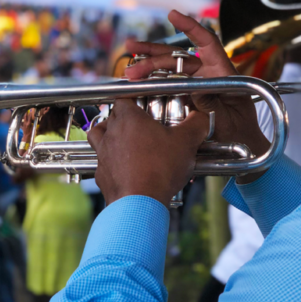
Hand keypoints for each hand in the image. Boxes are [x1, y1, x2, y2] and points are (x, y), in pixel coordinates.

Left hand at [87, 99, 208, 207]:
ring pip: (99, 136)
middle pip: (112, 115)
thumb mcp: (187, 142)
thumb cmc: (160, 169)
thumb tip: (201, 116)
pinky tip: (127, 168)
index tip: (147, 103)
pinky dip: (112, 163)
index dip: (135, 98)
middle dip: (126, 118)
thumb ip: (196, 124)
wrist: (139, 204)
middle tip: (145, 125)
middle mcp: (110, 133)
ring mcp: (102, 154)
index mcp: (128, 118)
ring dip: (110, 135)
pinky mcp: (101, 175)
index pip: (124, 97)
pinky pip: (103, 162)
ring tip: (126, 141)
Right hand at [125, 11, 271, 182]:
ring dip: (148, 68)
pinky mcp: (187, 99)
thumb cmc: (241, 134)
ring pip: (170, 70)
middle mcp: (208, 75)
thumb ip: (212, 105)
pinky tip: (136, 85)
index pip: (208, 43)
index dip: (191, 27)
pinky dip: (152, 84)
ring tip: (128, 70)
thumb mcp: (228, 121)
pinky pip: (168, 86)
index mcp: (223, 73)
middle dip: (154, 53)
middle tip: (131, 48)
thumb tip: (193, 89)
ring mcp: (196, 86)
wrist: (243, 149)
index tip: (172, 15)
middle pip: (179, 56)